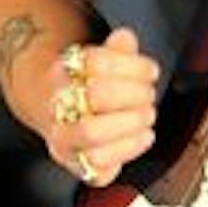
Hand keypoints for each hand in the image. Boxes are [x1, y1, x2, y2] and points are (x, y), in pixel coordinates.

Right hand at [38, 26, 158, 185]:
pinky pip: (99, 166)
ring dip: (131, 123)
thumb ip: (117, 47)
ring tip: (146, 115)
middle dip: (133, 94)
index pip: (94, 61)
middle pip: (96, 95)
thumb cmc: (87, 86)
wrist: (58, 114)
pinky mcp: (77, 167)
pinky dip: (129, 150)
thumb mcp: (102, 59)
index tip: (150, 71)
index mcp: (62, 72)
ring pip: (92, 133)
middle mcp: (57, 106)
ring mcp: (64, 139)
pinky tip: (143, 136)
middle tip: (149, 95)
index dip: (131, 65)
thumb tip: (125, 39)